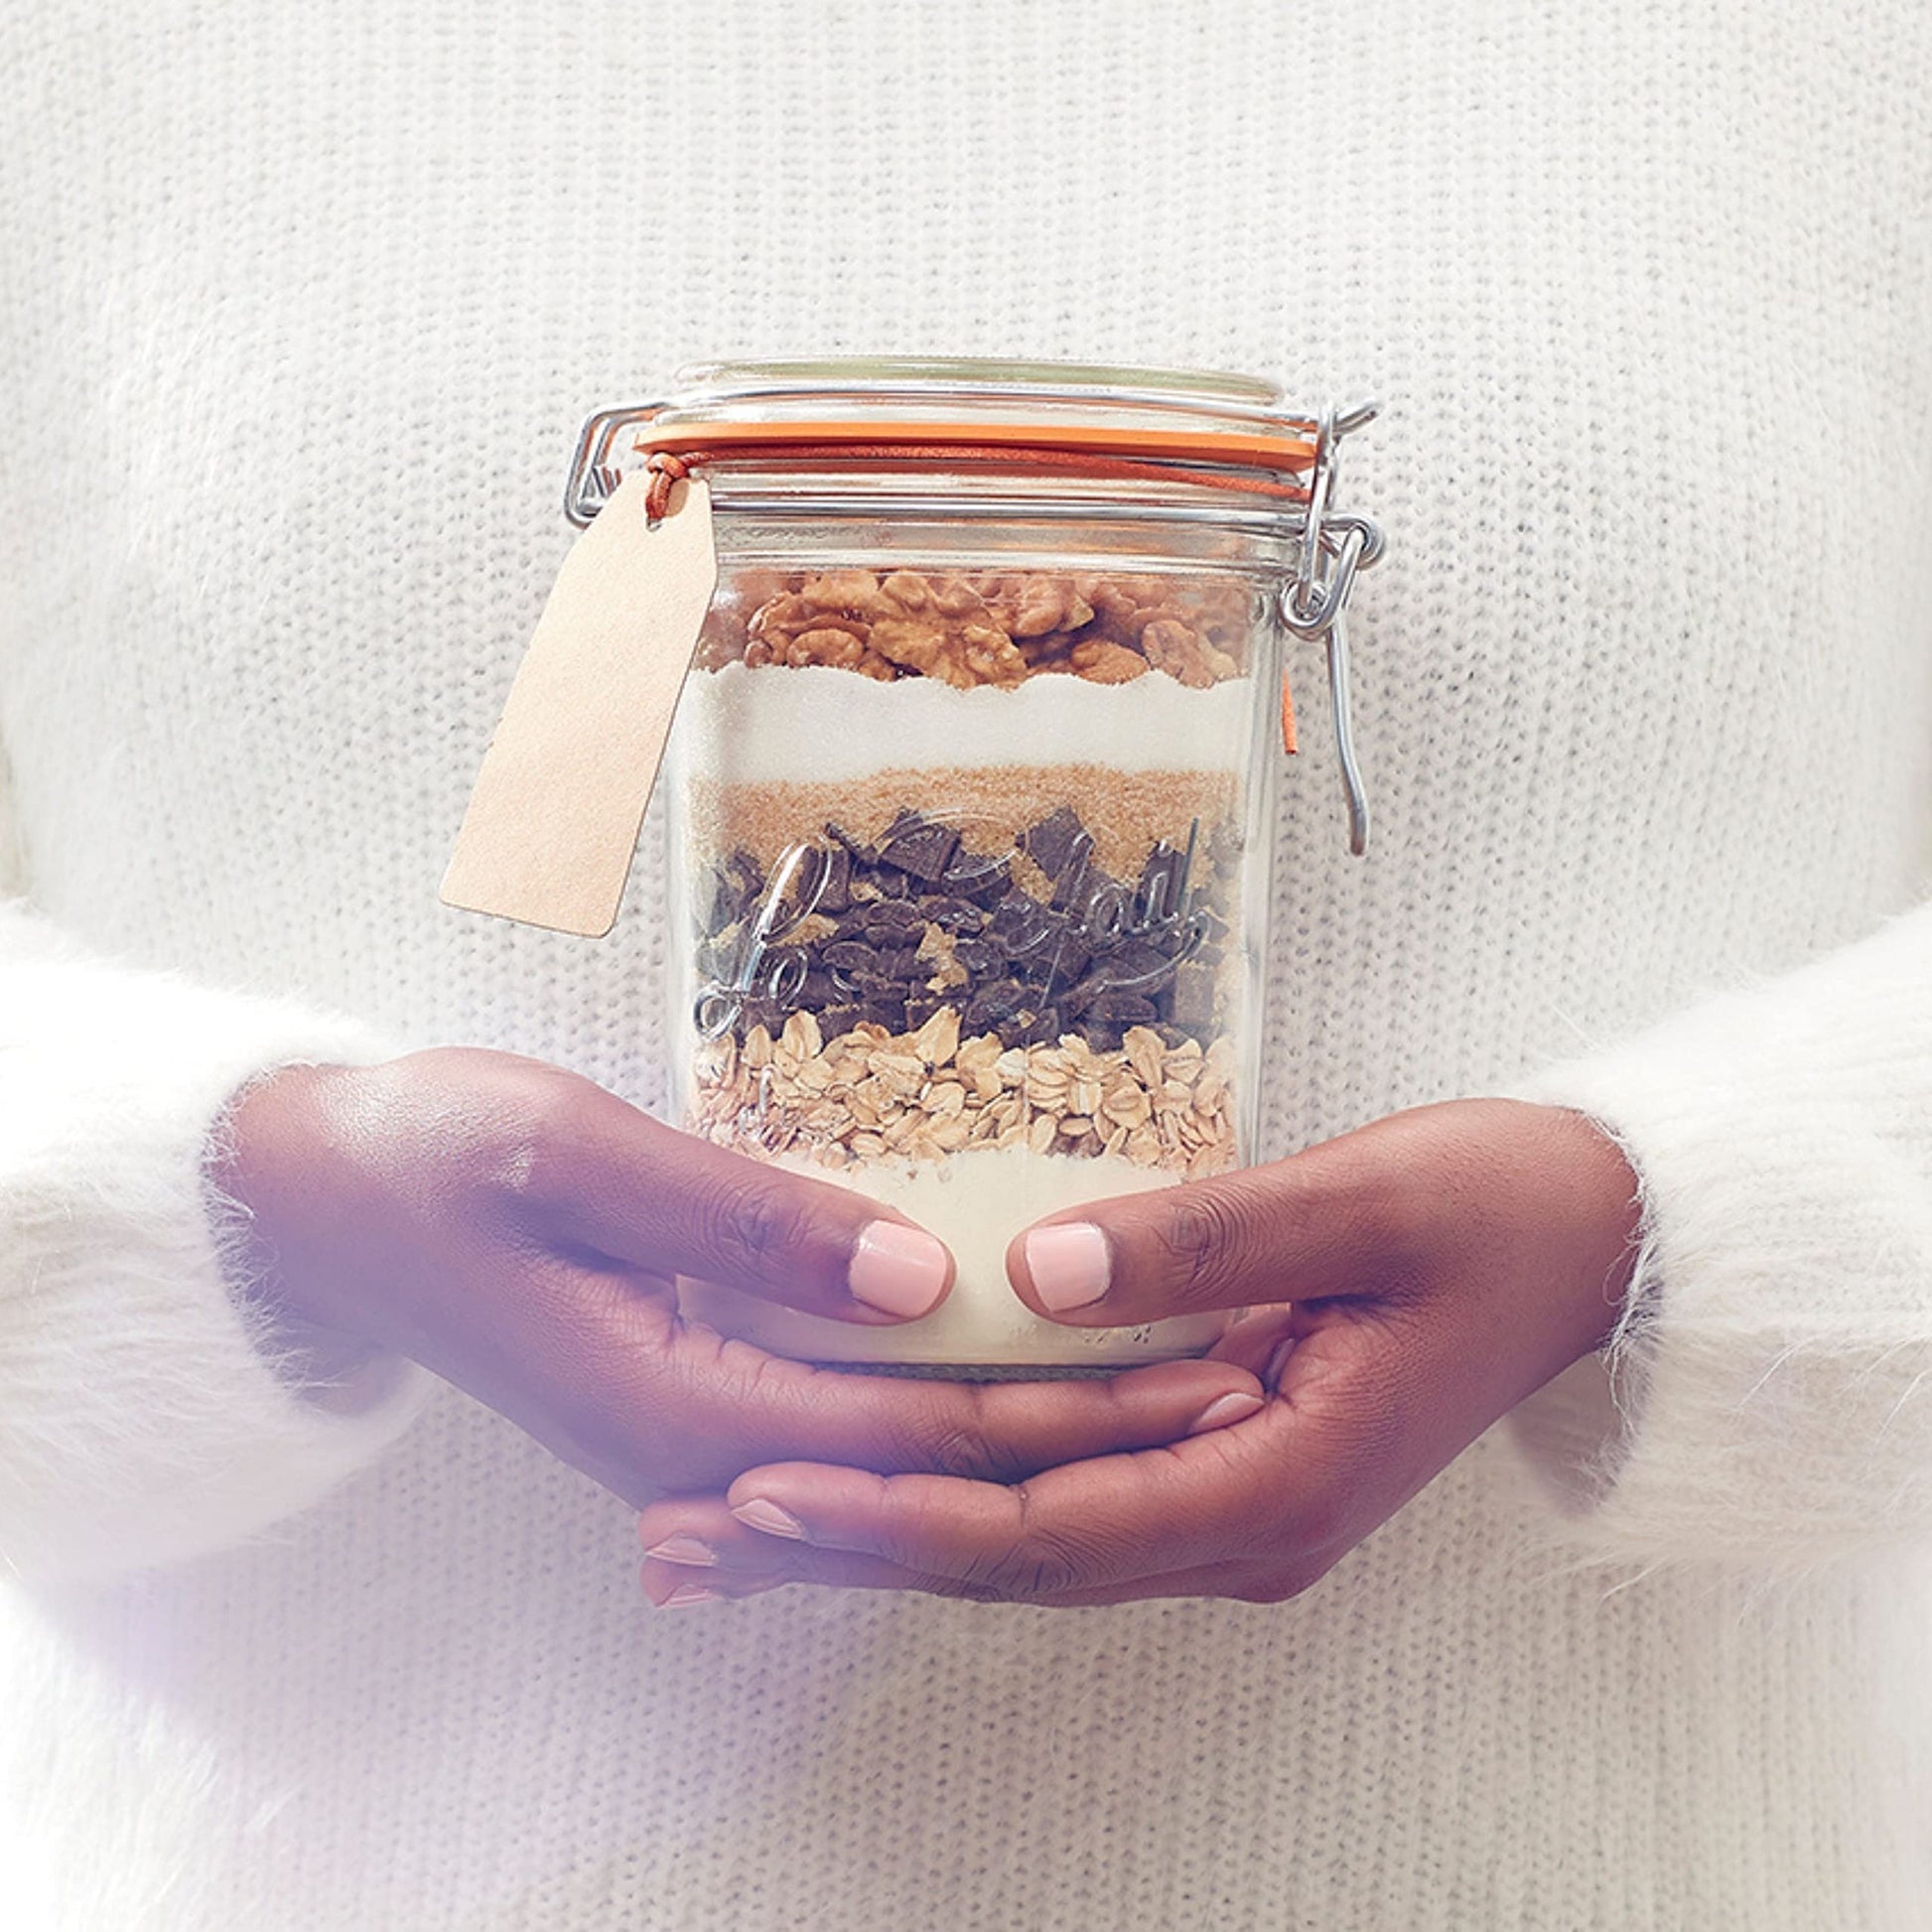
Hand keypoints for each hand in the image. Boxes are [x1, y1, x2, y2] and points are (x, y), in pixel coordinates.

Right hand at [212, 1049, 1264, 1513]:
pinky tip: (1031, 1363)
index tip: (1207, 1365)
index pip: (924, 1431)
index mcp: (678, 1405)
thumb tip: (922, 1280)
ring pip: (908, 1444)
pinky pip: (857, 1411)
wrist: (315, 1202)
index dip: (1076, 1407)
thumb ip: (743, 1222)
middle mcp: (701, 1445)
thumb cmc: (428, 1161)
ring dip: (1047, 1417)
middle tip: (1248, 1374)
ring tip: (1183, 1371)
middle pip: (939, 1458)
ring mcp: (698, 1425)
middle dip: (1098, 1427)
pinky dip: (962, 1393)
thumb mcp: (571, 1157)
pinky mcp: (697, 1386)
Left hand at [634, 1100, 1639, 1604]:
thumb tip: (1030, 1272)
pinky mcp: (1213, 1461)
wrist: (1593, 1245)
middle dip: (841, 1552)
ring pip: (1020, 1539)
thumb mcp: (1359, 1200)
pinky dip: (946, 1492)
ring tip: (718, 1536)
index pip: (1047, 1525)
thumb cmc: (1494, 1212)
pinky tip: (854, 1479)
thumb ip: (1200, 1241)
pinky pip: (1058, 1495)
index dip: (895, 1516)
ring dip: (872, 1535)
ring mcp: (1226, 1504)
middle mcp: (1241, 1526)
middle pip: (1007, 1559)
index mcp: (1278, 1480)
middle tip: (676, 1544)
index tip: (758, 1494)